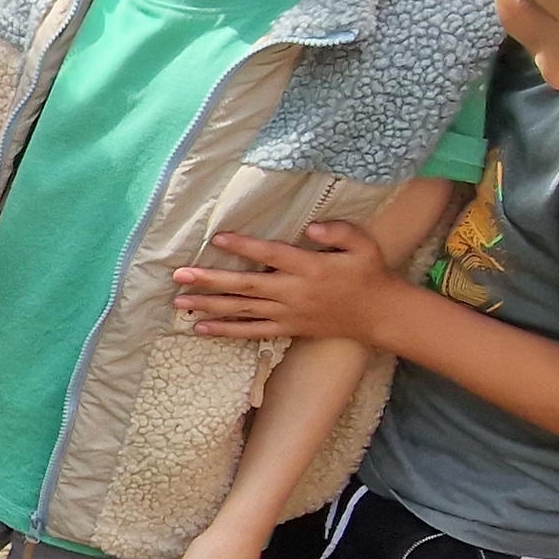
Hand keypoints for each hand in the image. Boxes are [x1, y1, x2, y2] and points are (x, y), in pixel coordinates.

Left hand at [169, 221, 402, 342]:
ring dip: (209, 306)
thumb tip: (312, 226)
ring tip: (179, 302)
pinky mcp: (288, 329)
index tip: (217, 238)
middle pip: (246, 286)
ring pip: (243, 310)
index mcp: (309, 267)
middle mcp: (293, 292)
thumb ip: (338, 232)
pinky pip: (252, 331)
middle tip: (180, 275)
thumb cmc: (369, 273)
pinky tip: (200, 328)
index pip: (271, 255)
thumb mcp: (363, 245)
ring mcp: (288, 313)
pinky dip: (226, 330)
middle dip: (211, 281)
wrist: (379, 315)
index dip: (244, 247)